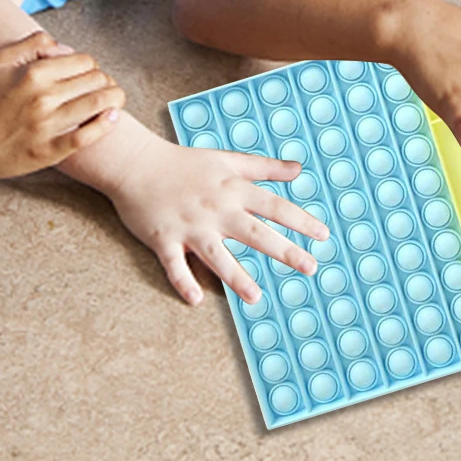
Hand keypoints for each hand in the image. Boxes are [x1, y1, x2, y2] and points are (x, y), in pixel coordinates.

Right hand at [0, 30, 124, 179]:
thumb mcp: (1, 62)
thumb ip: (33, 43)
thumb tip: (65, 48)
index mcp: (34, 74)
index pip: (84, 61)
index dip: (90, 65)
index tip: (87, 73)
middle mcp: (43, 98)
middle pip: (96, 80)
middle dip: (104, 80)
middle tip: (103, 86)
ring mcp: (47, 126)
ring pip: (99, 103)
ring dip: (114, 98)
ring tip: (115, 99)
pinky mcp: (49, 151)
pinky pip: (87, 136)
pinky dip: (106, 124)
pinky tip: (113, 118)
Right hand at [104, 137, 329, 305]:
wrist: (137, 164)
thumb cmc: (186, 163)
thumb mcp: (228, 160)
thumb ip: (264, 167)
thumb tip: (298, 169)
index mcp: (233, 189)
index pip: (274, 206)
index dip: (301, 220)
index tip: (323, 236)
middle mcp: (216, 209)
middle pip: (255, 232)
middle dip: (284, 250)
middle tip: (310, 267)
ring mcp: (190, 226)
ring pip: (217, 255)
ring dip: (236, 277)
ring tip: (256, 297)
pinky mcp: (163, 239)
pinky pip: (175, 265)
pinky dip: (184, 282)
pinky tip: (196, 299)